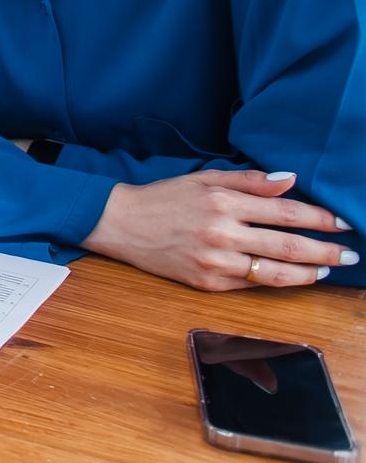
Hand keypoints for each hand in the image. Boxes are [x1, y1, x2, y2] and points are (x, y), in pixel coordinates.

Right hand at [82, 170, 356, 289]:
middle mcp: (222, 232)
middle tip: (350, 254)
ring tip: (328, 270)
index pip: (285, 211)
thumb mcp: (204, 178)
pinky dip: (278, 282)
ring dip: (309, 272)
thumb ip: (249, 180)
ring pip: (276, 272)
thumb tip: (290, 180)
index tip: (341, 222)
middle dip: (326, 250)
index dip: (319, 218)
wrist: (119, 223)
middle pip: (288, 245)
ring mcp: (215, 261)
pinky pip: (251, 284)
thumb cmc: (163, 198)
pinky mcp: (206, 283)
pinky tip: (293, 277)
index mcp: (223, 202)